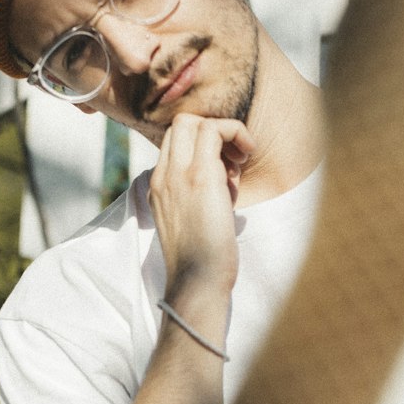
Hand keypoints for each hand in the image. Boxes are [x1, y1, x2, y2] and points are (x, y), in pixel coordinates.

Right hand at [149, 115, 254, 294]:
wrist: (198, 282)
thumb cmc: (203, 258)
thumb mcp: (195, 218)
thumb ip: (202, 192)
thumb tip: (228, 175)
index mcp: (159, 185)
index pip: (174, 141)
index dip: (203, 144)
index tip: (225, 170)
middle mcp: (163, 175)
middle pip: (181, 124)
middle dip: (213, 132)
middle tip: (233, 160)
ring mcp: (178, 174)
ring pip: (194, 121)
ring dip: (225, 134)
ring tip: (239, 165)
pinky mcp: (200, 177)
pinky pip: (215, 132)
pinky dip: (235, 137)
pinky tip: (244, 165)